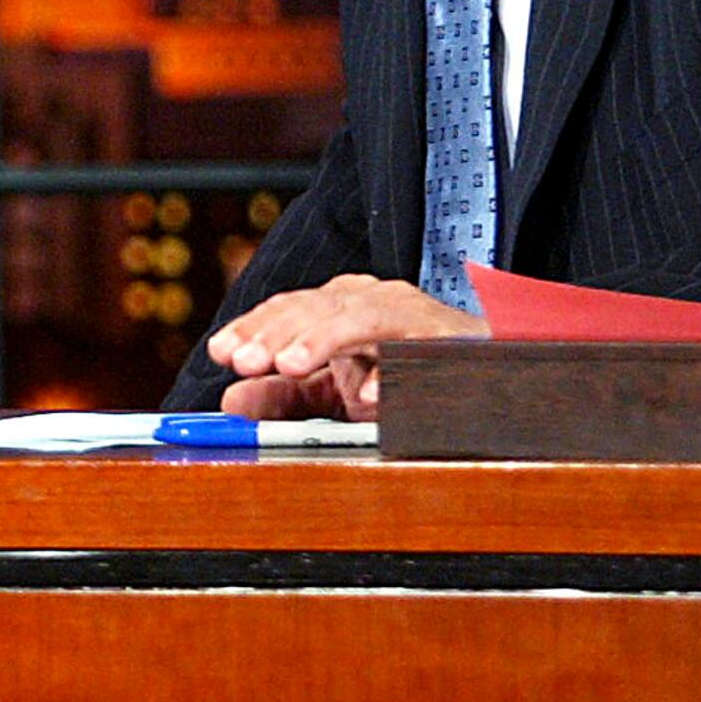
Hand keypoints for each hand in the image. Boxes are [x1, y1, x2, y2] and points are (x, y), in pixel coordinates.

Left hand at [204, 274, 479, 419]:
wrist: (478, 369)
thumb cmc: (399, 374)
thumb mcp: (332, 390)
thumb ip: (282, 395)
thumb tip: (230, 401)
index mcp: (336, 307)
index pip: (287, 308)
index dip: (253, 328)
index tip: (222, 352)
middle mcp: (368, 300)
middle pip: (314, 307)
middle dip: (275, 334)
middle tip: (243, 360)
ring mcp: (407, 315)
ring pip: (358, 317)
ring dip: (321, 340)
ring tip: (289, 363)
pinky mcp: (444, 341)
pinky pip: (415, 352)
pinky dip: (392, 374)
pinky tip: (369, 395)